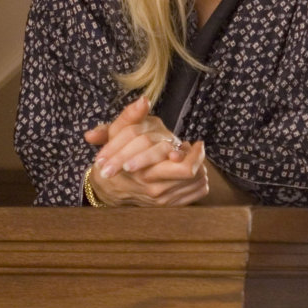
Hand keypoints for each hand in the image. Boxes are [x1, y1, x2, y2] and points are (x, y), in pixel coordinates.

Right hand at [83, 97, 208, 205]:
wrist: (108, 186)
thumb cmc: (115, 155)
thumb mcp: (118, 133)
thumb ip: (130, 116)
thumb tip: (143, 101)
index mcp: (144, 172)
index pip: (185, 168)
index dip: (194, 155)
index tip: (194, 143)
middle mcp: (154, 188)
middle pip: (193, 176)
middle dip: (199, 159)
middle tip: (197, 147)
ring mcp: (162, 200)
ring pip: (196, 183)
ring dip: (199, 168)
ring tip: (190, 157)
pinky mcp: (168, 206)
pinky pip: (196, 194)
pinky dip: (198, 181)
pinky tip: (191, 172)